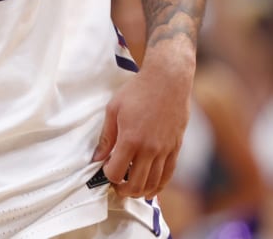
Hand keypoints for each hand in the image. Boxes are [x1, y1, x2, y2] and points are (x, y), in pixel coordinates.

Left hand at [91, 64, 190, 199]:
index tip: (105, 169)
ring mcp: (164, 150)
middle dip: (123, 190)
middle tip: (116, 186)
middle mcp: (149, 149)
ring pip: (153, 184)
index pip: (117, 172)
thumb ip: (106, 136)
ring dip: (140, 192)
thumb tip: (97, 158)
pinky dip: (158, 186)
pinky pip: (168, 175)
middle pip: (136, 184)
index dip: (108, 175)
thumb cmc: (137, 91)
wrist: (167, 80)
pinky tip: (151, 189)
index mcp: (131, 139)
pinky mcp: (175, 148)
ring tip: (131, 189)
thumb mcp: (113, 109)